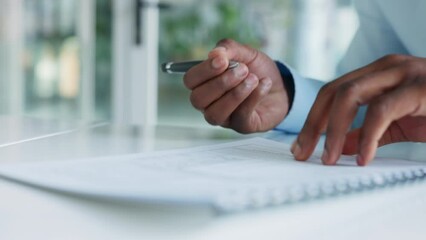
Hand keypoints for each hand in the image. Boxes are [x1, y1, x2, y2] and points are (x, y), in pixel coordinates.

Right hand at [183, 39, 288, 132]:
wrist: (281, 86)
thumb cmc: (257, 71)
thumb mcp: (245, 53)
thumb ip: (229, 49)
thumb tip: (214, 53)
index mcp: (204, 83)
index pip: (190, 80)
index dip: (204, 71)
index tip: (223, 60)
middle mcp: (208, 103)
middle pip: (198, 99)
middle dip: (221, 83)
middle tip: (243, 69)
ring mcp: (224, 117)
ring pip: (215, 113)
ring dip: (235, 94)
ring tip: (253, 79)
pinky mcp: (241, 126)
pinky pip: (240, 117)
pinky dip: (253, 98)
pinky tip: (264, 85)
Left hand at [291, 55, 425, 165]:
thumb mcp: (397, 125)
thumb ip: (367, 132)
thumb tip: (338, 146)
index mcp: (376, 73)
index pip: (331, 93)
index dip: (312, 120)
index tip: (300, 147)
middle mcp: (385, 67)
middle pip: (333, 92)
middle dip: (313, 125)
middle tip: (303, 154)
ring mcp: (403, 72)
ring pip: (350, 95)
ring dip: (332, 130)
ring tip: (327, 159)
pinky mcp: (419, 86)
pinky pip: (382, 111)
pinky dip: (366, 136)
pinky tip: (362, 158)